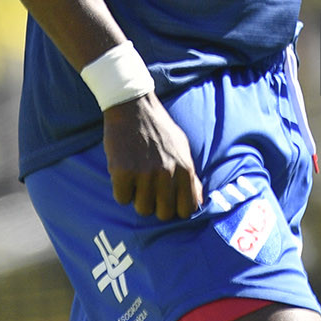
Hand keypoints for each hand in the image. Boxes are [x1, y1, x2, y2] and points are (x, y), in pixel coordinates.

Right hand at [103, 93, 202, 219]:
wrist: (133, 105)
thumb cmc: (159, 128)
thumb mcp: (182, 146)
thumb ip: (191, 176)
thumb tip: (199, 202)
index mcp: (185, 167)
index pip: (187, 209)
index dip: (176, 208)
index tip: (167, 201)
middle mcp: (167, 172)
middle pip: (163, 214)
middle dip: (155, 204)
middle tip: (149, 187)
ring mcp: (145, 172)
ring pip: (142, 209)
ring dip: (137, 197)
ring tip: (137, 176)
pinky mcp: (123, 171)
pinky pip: (122, 198)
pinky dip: (121, 189)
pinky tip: (124, 171)